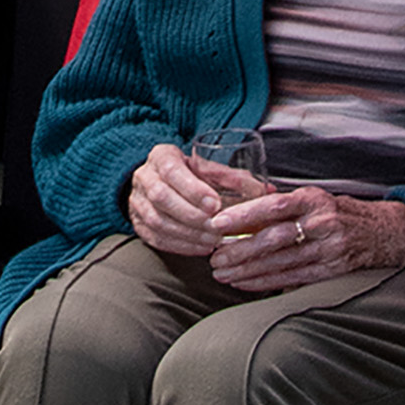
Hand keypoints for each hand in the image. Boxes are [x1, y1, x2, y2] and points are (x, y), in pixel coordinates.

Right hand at [126, 142, 258, 258]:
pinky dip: (180, 245)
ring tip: (213, 241)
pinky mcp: (138, 224)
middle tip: (218, 228)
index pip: (173, 171)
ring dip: (188, 234)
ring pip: (157, 221)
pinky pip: (156, 238)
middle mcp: (144, 177)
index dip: (193, 189)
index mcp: (162, 156)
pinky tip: (201, 247)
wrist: (158, 182)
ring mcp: (136, 202)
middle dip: (192, 215)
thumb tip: (268, 192)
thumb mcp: (208, 169)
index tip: (215, 204)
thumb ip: (234, 179)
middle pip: (161, 197)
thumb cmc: (190, 174)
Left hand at [203, 187, 404, 293]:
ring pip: (281, 262)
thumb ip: (283, 206)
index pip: (274, 205)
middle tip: (214, 257)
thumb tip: (239, 214)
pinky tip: (245, 283)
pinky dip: (266, 282)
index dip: (244, 215)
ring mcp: (330, 249)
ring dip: (248, 270)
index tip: (217, 223)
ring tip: (222, 274)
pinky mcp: (333, 271)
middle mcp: (323, 223)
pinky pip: (293, 279)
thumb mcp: (315, 199)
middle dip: (240, 250)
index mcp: (314, 199)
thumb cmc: (340, 213)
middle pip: (274, 238)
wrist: (386, 232)